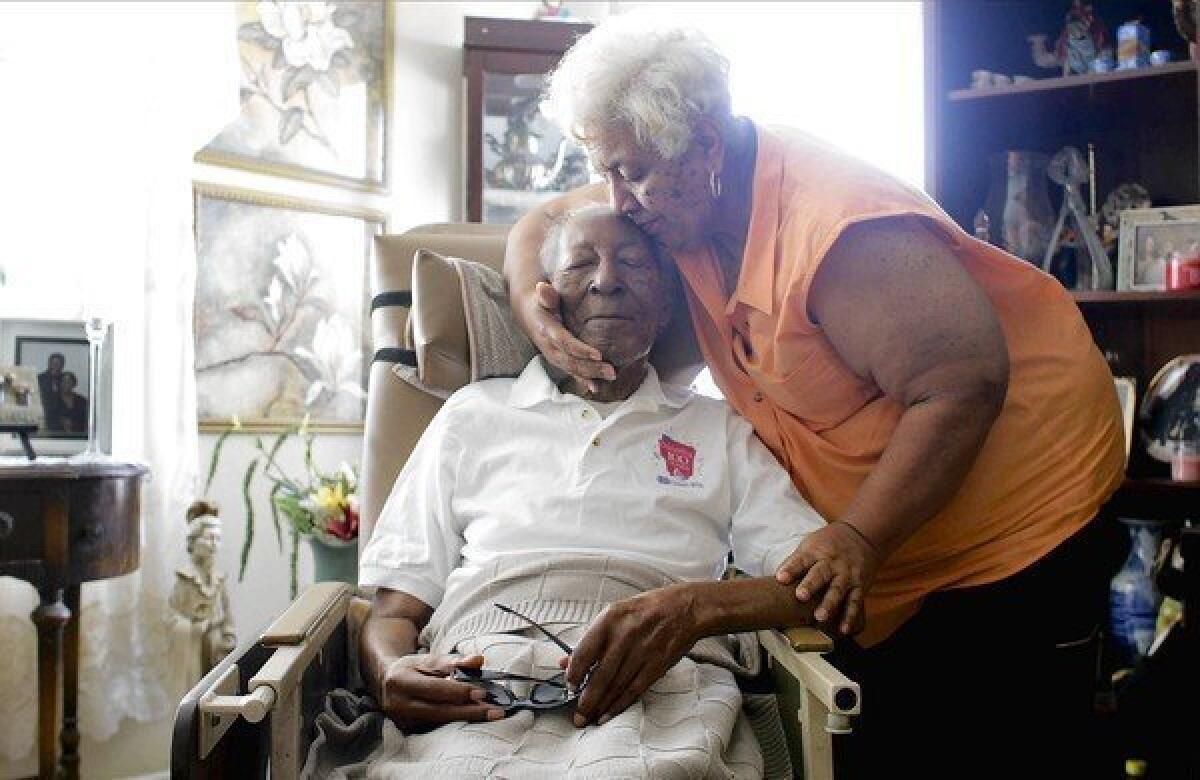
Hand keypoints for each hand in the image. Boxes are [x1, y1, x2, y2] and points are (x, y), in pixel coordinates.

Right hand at [379, 653, 504, 729]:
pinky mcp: (408, 732)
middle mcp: (398, 704)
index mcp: (401, 681)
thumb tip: (479, 660)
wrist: (385, 683)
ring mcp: (402, 721)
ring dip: (467, 719)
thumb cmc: (412, 668)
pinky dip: (456, 724)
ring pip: (440, 722)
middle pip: (439, 711)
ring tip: (490, 715)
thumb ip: (453, 661)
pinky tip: (474, 720)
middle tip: (495, 712)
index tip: (483, 692)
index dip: (459, 691)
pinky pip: (436, 729)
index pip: (435, 688)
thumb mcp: (428, 659)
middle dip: (470, 711)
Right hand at [528, 281, 614, 386]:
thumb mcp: (542, 296)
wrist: (528, 313)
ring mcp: (553, 356)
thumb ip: (547, 295)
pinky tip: (596, 387)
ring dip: (591, 375)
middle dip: (591, 368)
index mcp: (547, 330)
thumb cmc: (541, 302)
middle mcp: (549, 347)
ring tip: (611, 376)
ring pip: (572, 369)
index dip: (580, 350)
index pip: (565, 342)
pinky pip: (571, 372)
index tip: (598, 354)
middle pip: (570, 361)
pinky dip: (583, 380)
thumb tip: (542, 287)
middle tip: (612, 371)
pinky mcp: (558, 360)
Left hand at [563, 587, 697, 726]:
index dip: (574, 674)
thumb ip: (590, 639)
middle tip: (577, 715)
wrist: (684, 608)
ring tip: (590, 718)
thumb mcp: (615, 614)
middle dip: (587, 700)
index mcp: (610, 618)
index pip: (585, 651)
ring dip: (601, 705)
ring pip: (617, 685)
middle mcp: (625, 635)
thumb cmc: (646, 610)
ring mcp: (643, 650)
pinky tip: (609, 714)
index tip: (570, 686)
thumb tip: (566, 661)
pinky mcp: (657, 664)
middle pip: (601, 674)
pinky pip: (635, 689)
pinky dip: (620, 704)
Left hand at [775, 523, 880, 634]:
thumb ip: (795, 562)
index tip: (780, 578)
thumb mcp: (810, 544)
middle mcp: (832, 563)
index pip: (801, 560)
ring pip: (838, 590)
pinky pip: (854, 602)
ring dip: (829, 604)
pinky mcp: (859, 586)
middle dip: (810, 585)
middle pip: (820, 574)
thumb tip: (775, 579)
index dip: (790, 569)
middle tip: (800, 596)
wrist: (862, 536)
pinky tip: (843, 630)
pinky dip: (849, 617)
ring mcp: (846, 575)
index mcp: (816, 552)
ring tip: (819, 617)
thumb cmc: (827, 544)